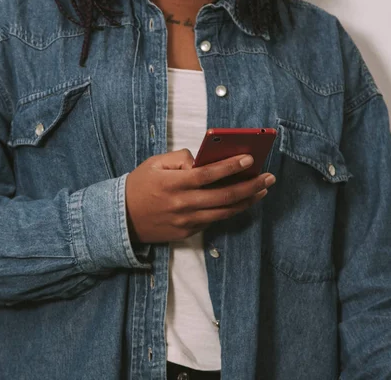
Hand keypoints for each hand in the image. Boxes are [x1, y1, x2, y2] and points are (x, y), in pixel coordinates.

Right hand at [125, 148, 275, 243]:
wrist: (122, 219)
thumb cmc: (139, 186)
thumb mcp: (154, 164)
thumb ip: (180, 159)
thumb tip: (202, 161)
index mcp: (173, 184)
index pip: (207, 175)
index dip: (230, 167)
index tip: (250, 159)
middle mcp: (182, 204)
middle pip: (224, 196)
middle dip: (250, 186)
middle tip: (268, 177)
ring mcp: (186, 221)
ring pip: (224, 212)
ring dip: (247, 201)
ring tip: (262, 190)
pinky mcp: (187, 232)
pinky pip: (213, 221)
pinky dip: (230, 211)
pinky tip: (242, 201)